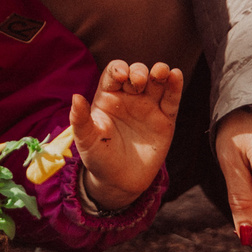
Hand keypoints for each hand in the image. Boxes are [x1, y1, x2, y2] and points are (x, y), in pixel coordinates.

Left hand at [70, 60, 185, 213]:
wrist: (119, 181)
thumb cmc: (99, 158)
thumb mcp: (86, 140)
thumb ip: (80, 119)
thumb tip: (75, 97)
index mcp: (108, 97)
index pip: (114, 73)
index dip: (118, 69)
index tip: (121, 77)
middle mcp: (129, 97)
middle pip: (137, 73)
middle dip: (139, 72)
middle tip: (138, 82)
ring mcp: (148, 107)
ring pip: (156, 82)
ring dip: (159, 72)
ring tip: (161, 71)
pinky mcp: (165, 120)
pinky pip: (171, 100)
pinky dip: (175, 86)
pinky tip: (176, 75)